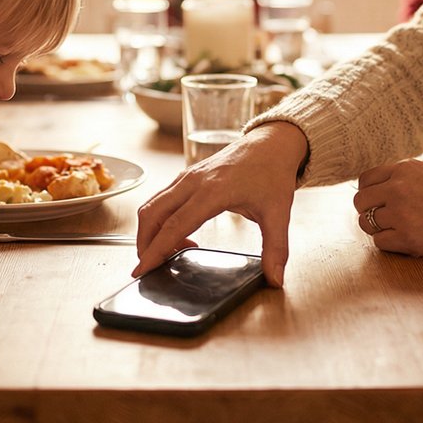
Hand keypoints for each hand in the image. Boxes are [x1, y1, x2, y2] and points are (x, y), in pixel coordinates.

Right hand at [135, 121, 307, 286]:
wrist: (271, 143)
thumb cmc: (272, 173)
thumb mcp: (279, 213)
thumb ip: (276, 249)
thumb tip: (275, 280)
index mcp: (213, 191)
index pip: (175, 225)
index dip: (157, 250)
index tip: (143, 270)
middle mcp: (193, 182)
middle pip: (152, 215)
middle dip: (144, 244)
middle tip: (150, 269)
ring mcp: (186, 177)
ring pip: (152, 206)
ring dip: (150, 233)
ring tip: (170, 255)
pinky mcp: (186, 176)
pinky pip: (161, 200)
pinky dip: (159, 220)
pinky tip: (179, 234)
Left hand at [354, 159, 422, 258]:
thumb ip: (405, 179)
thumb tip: (378, 191)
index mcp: (404, 169)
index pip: (365, 180)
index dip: (370, 193)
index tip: (379, 202)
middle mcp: (398, 187)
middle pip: (361, 202)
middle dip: (369, 212)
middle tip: (385, 220)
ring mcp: (401, 213)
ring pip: (367, 223)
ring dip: (379, 229)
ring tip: (398, 230)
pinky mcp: (407, 238)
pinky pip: (379, 242)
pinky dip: (389, 244)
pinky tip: (406, 241)